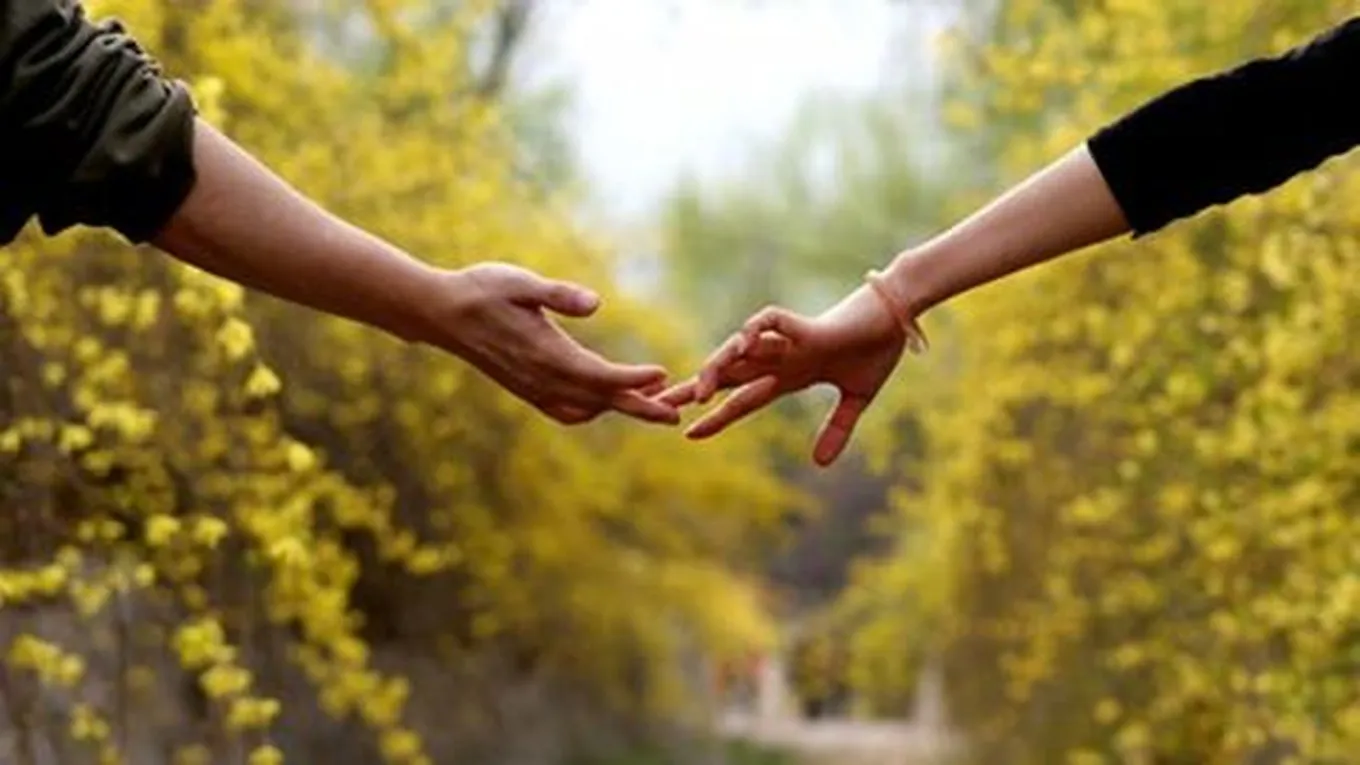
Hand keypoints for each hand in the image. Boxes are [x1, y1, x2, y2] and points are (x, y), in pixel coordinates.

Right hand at [424, 262, 678, 425]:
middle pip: (601, 399)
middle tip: (676, 413)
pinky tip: (604, 402)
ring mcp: (533, 389)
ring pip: (585, 408)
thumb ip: (558, 294)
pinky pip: (565, 411)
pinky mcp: (526, 390)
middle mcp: (542, 378)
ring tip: (652, 405)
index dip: (633, 378)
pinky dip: (591, 411)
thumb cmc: (483, 289)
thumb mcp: (521, 282)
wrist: (441, 313)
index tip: (663, 375)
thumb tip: (595, 304)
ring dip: (619, 408)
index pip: (600, 374)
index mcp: (546, 353)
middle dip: (640, 406)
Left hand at [660, 285, 907, 465]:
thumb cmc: (876, 350)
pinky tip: (738, 346)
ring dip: (717, 369)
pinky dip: (753, 331)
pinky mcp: (806, 327)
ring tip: (698, 394)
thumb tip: (820, 464)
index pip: (743, 400)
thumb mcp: (856, 400)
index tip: (689, 434)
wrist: (898, 319)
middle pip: (728, 375)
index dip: (716, 417)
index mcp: (789, 377)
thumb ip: (837, 429)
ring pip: (740, 351)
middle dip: (693, 388)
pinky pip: (769, 322)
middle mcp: (781, 359)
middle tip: (657, 403)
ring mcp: (790, 342)